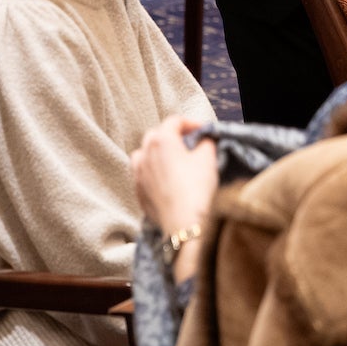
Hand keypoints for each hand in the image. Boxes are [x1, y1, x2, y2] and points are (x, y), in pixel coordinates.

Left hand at [131, 113, 219, 238]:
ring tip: (173, 160)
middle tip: (190, 143)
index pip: (174, 121)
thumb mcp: (208, 158)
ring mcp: (138, 174)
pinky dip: (153, 172)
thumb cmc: (196, 188)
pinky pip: (142, 175)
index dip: (191, 123)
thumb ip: (206, 142)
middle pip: (156, 135)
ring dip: (157, 152)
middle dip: (173, 135)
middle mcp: (145, 154)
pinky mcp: (138, 192)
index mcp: (161, 141)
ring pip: (143, 154)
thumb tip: (203, 140)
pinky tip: (166, 180)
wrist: (184, 224)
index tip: (204, 131)